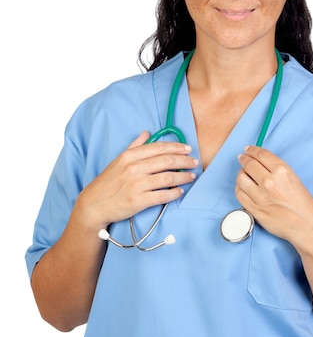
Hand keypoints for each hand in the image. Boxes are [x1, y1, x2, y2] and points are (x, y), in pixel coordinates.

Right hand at [78, 131, 198, 231]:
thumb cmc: (108, 182)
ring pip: (168, 178)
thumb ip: (135, 146)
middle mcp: (134, 168)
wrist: (93, 204)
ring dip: (183, 177)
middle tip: (194, 162)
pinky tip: (180, 191)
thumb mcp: (118, 160)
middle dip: (185, 161)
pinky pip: (162, 196)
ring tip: (191, 176)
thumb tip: (146, 132)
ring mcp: (136, 185)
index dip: (177, 147)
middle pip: (167, 161)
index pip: (159, 148)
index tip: (188, 149)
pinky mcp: (138, 201)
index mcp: (130, 156)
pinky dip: (174, 193)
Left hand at [235, 145, 312, 248]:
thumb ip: (276, 169)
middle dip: (244, 159)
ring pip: (241, 178)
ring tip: (243, 173)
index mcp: (282, 171)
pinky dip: (239, 188)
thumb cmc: (303, 203)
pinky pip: (240, 194)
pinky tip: (242, 186)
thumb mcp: (293, 178)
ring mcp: (260, 196)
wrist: (306, 225)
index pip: (261, 155)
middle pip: (249, 164)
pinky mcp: (255, 209)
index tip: (248, 149)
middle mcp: (270, 182)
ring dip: (240, 174)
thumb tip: (259, 162)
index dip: (252, 150)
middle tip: (242, 158)